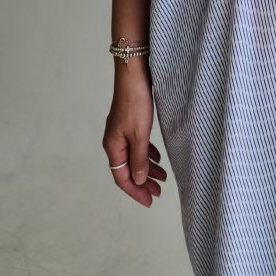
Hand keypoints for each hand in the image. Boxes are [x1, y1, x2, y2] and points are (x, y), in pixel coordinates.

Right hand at [103, 61, 167, 206]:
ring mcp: (121, 132)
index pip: (122, 177)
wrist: (134, 74)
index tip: (149, 201)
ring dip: (147, 169)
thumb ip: (139, 159)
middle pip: (127, 169)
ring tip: (163, 178)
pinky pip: (137, 146)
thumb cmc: (136, 103)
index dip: (135, 191)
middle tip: (158, 193)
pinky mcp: (129, 123)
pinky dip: (146, 154)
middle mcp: (114, 142)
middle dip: (143, 183)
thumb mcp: (140, 134)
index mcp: (113, 147)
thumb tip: (139, 180)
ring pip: (133, 157)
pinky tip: (157, 157)